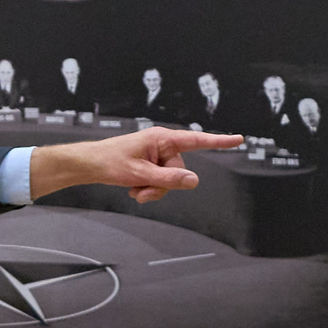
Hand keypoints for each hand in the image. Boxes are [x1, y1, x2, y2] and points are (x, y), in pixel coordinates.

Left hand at [29, 127, 244, 203]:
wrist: (88, 165)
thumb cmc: (110, 162)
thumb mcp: (141, 174)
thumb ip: (169, 178)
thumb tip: (193, 180)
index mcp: (161, 138)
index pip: (196, 140)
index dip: (218, 142)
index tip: (238, 139)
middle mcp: (161, 144)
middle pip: (179, 170)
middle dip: (163, 185)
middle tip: (140, 188)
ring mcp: (155, 155)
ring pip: (169, 180)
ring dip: (153, 189)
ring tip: (134, 189)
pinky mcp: (149, 164)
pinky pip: (159, 181)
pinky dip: (147, 188)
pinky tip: (132, 188)